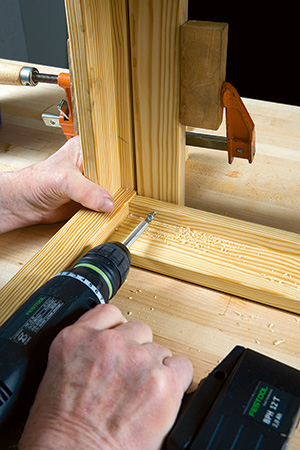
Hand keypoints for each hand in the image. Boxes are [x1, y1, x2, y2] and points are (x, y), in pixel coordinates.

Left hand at [0, 136, 113, 232]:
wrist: (24, 204)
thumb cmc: (35, 183)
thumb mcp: (64, 181)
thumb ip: (86, 190)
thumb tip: (107, 202)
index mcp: (86, 149)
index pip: (111, 155)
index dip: (120, 166)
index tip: (129, 178)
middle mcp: (90, 165)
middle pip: (115, 175)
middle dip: (117, 185)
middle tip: (124, 193)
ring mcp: (91, 183)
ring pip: (111, 191)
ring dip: (112, 199)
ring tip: (117, 202)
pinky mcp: (89, 199)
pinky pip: (104, 205)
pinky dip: (105, 210)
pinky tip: (108, 210)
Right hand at [19, 304, 192, 449]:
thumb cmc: (60, 433)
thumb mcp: (56, 376)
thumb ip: (83, 351)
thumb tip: (103, 349)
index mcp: (76, 339)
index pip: (109, 313)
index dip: (118, 331)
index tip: (121, 343)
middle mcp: (108, 342)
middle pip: (138, 331)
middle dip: (136, 352)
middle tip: (129, 379)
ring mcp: (136, 359)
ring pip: (159, 350)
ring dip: (154, 369)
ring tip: (141, 396)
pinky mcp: (162, 381)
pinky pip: (181, 367)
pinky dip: (176, 381)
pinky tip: (161, 397)